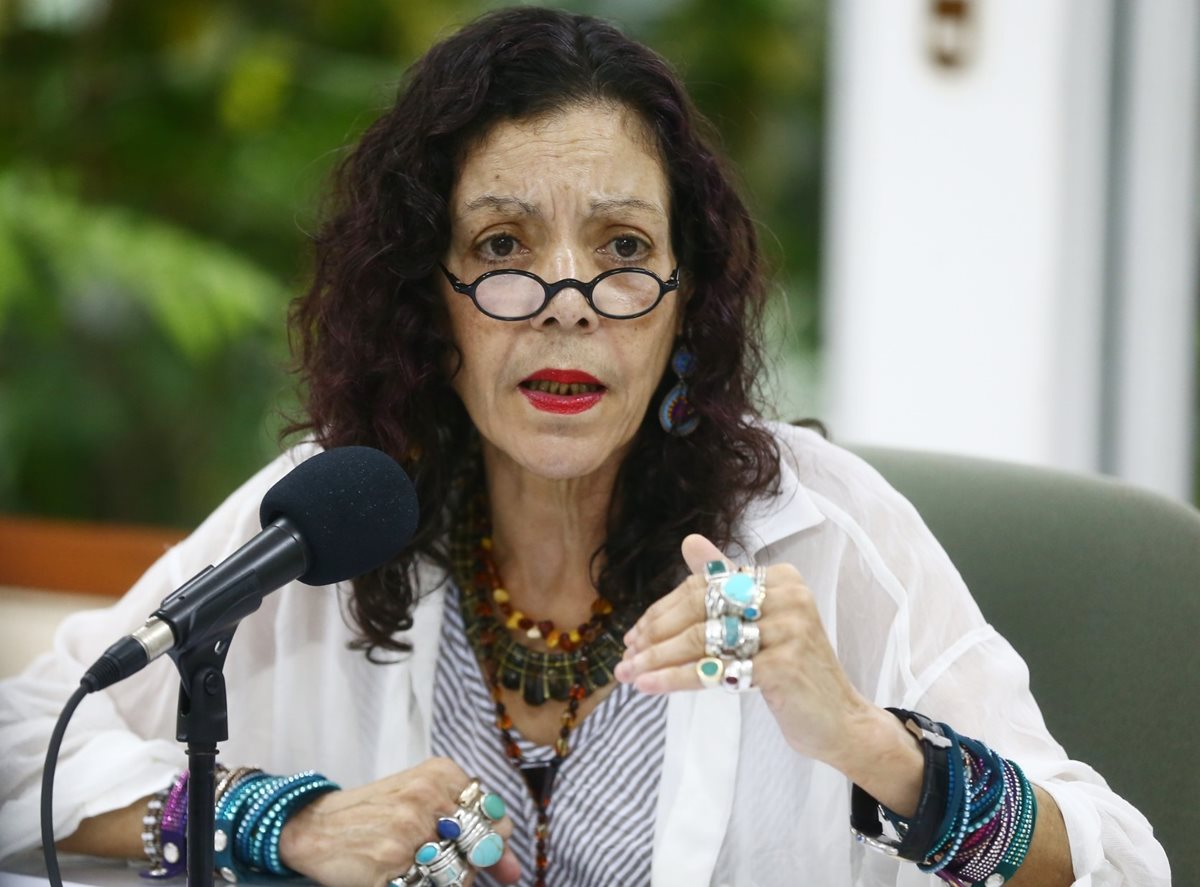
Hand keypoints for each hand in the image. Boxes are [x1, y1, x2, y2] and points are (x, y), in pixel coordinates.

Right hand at [278, 757, 519, 886]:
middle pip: (481, 845)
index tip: (494, 860)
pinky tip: (403, 876)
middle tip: (445, 861)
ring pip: (459, 874)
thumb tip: (514, 871)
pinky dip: (422, 885)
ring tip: (420, 868)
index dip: (496, 843)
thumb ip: (467, 821)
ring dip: (446, 879)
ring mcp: (409, 831)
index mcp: (440, 773)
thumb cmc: (374, 813)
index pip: (493, 814)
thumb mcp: (420, 795)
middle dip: (473, 864)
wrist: (315, 826)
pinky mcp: (391, 864)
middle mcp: (427, 797)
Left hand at [614, 535, 909, 779]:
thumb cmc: (790, 672)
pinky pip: (715, 669)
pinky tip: (650, 686)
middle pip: (700, 609)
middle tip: (626, 656)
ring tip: (628, 674)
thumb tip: (690, 542)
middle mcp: (787, 595)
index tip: (634, 635)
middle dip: (655, 634)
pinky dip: (676, 678)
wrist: (837, 721)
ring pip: (702, 640)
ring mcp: (788, 629)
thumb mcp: (759, 623)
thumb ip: (725, 584)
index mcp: (779, 578)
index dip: (663, 610)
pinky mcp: (783, 664)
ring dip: (657, 658)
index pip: (704, 586)